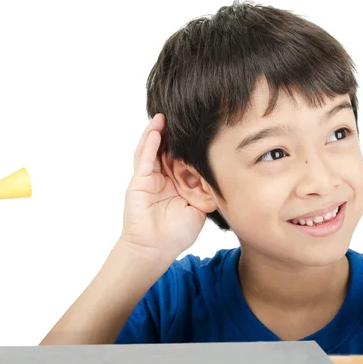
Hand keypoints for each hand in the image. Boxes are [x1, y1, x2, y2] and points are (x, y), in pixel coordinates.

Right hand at [120, 114, 205, 263]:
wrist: (155, 249)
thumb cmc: (176, 234)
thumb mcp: (199, 210)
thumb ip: (207, 192)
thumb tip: (222, 176)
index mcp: (177, 184)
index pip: (183, 158)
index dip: (190, 145)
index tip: (202, 129)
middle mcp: (163, 178)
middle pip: (167, 149)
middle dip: (174, 133)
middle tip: (184, 114)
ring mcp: (150, 178)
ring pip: (153, 149)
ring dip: (159, 131)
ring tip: (165, 115)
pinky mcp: (140, 181)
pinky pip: (144, 158)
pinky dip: (149, 142)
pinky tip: (156, 128)